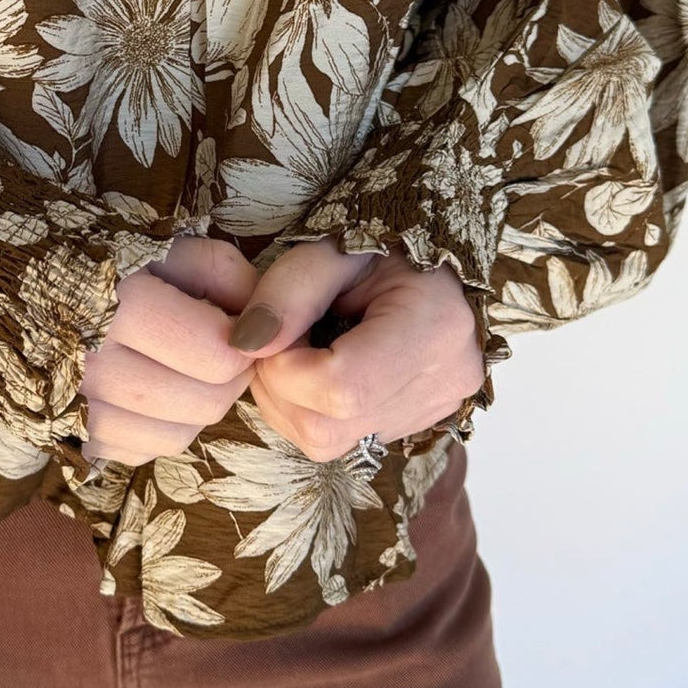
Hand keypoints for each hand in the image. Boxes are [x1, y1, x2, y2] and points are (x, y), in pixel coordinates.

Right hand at [77, 235, 259, 466]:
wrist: (23, 285)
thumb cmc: (107, 260)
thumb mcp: (169, 246)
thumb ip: (227, 276)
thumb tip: (258, 331)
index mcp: (118, 307)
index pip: (216, 356)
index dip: (242, 342)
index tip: (232, 322)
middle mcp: (90, 364)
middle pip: (204, 402)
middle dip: (227, 377)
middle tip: (216, 347)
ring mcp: (75, 408)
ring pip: (176, 436)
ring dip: (195, 406)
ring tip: (183, 368)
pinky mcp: (68, 435)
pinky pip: (140, 453)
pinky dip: (157, 430)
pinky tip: (149, 392)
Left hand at [228, 239, 484, 460]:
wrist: (433, 263)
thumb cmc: (385, 244)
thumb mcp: (332, 250)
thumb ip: (287, 290)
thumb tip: (245, 344)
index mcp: (434, 328)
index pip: (339, 389)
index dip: (284, 368)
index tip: (277, 327)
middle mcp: (442, 384)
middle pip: (325, 427)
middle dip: (280, 385)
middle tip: (286, 336)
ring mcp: (433, 411)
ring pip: (326, 443)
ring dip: (290, 399)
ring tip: (304, 347)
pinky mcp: (414, 423)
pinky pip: (341, 440)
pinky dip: (312, 408)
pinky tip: (324, 366)